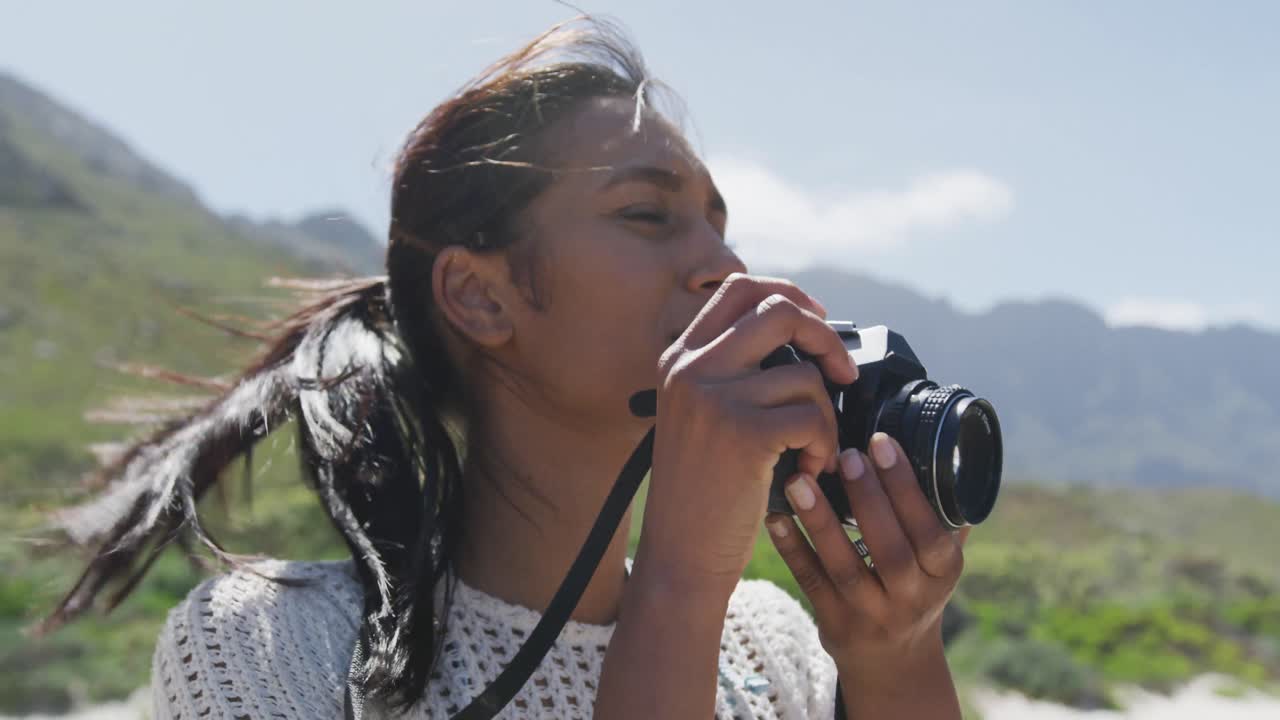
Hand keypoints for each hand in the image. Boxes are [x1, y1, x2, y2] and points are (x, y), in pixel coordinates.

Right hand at [634, 273, 857, 593]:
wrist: (681, 556)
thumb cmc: (702, 494)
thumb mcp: (701, 418)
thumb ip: (734, 374)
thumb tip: (805, 337)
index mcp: (679, 359)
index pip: (738, 288)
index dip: (787, 295)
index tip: (816, 322)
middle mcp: (690, 369)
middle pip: (777, 310)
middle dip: (824, 337)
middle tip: (841, 375)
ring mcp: (712, 398)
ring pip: (805, 374)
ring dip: (825, 417)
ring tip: (811, 453)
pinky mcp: (740, 432)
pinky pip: (811, 416)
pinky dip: (823, 446)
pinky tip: (807, 472)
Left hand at [765, 433, 968, 677]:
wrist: (894, 663)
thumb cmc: (914, 588)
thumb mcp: (938, 561)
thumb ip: (941, 516)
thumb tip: (941, 449)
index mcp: (943, 573)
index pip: (930, 531)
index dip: (906, 489)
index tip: (882, 444)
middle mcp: (912, 598)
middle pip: (890, 549)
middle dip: (868, 499)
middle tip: (845, 455)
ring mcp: (872, 615)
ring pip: (845, 567)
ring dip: (820, 522)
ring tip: (798, 481)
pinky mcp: (836, 624)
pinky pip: (811, 582)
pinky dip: (792, 548)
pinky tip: (775, 516)